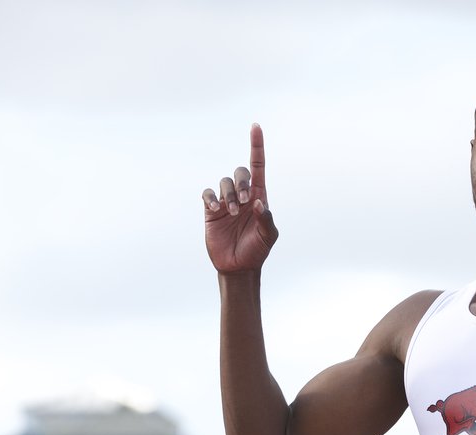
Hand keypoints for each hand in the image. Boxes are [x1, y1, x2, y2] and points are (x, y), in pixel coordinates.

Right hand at [202, 124, 278, 273]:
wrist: (238, 266)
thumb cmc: (257, 251)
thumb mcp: (268, 236)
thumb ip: (266, 219)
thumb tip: (258, 201)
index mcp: (259, 196)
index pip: (258, 166)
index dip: (257, 145)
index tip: (255, 126)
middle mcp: (242, 195)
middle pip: (240, 172)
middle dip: (241, 183)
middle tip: (243, 203)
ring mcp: (226, 201)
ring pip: (223, 182)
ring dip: (227, 195)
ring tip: (230, 213)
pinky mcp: (211, 210)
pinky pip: (207, 193)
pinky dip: (211, 196)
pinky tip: (215, 208)